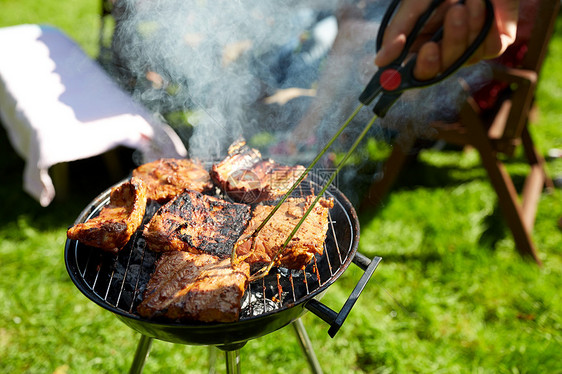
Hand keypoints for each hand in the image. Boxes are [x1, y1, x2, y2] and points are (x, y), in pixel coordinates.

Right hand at [374, 0, 519, 79]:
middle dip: (452, 40)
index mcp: (421, 44)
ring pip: (467, 57)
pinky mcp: (494, 43)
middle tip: (456, 11)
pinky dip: (488, 29)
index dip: (422, 66)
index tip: (428, 49)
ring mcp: (469, 49)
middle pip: (444, 68)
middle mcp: (443, 51)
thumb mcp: (414, 4)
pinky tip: (486, 7)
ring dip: (470, 26)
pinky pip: (491, 49)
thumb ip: (397, 32)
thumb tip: (379, 63)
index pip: (417, 71)